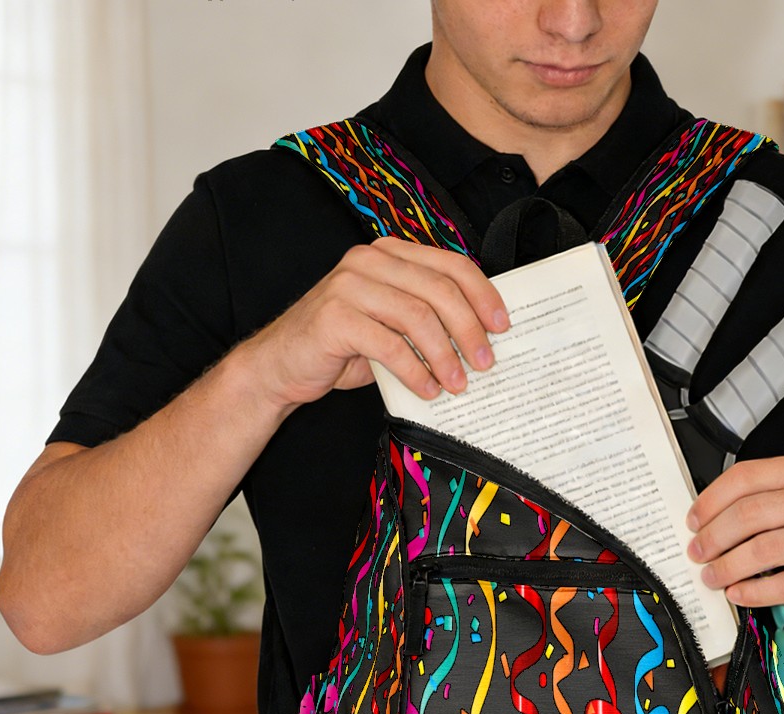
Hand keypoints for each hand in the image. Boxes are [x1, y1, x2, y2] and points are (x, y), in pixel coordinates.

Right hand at [239, 238, 508, 409]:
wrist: (281, 366)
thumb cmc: (343, 347)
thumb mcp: (391, 325)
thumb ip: (426, 318)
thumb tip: (481, 339)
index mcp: (389, 254)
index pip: (450, 265)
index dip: (482, 295)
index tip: (502, 327)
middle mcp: (369, 261)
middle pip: (439, 290)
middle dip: (469, 330)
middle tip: (486, 363)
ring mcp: (349, 286)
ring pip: (417, 317)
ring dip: (445, 356)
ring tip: (458, 384)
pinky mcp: (334, 317)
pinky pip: (389, 345)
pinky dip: (415, 372)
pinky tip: (427, 391)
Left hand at [685, 454, 783, 614]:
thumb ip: (773, 495)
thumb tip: (712, 515)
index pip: (748, 477)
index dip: (711, 500)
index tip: (694, 520)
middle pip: (750, 514)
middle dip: (713, 537)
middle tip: (698, 553)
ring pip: (763, 550)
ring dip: (727, 567)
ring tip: (713, 576)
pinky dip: (753, 592)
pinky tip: (739, 594)